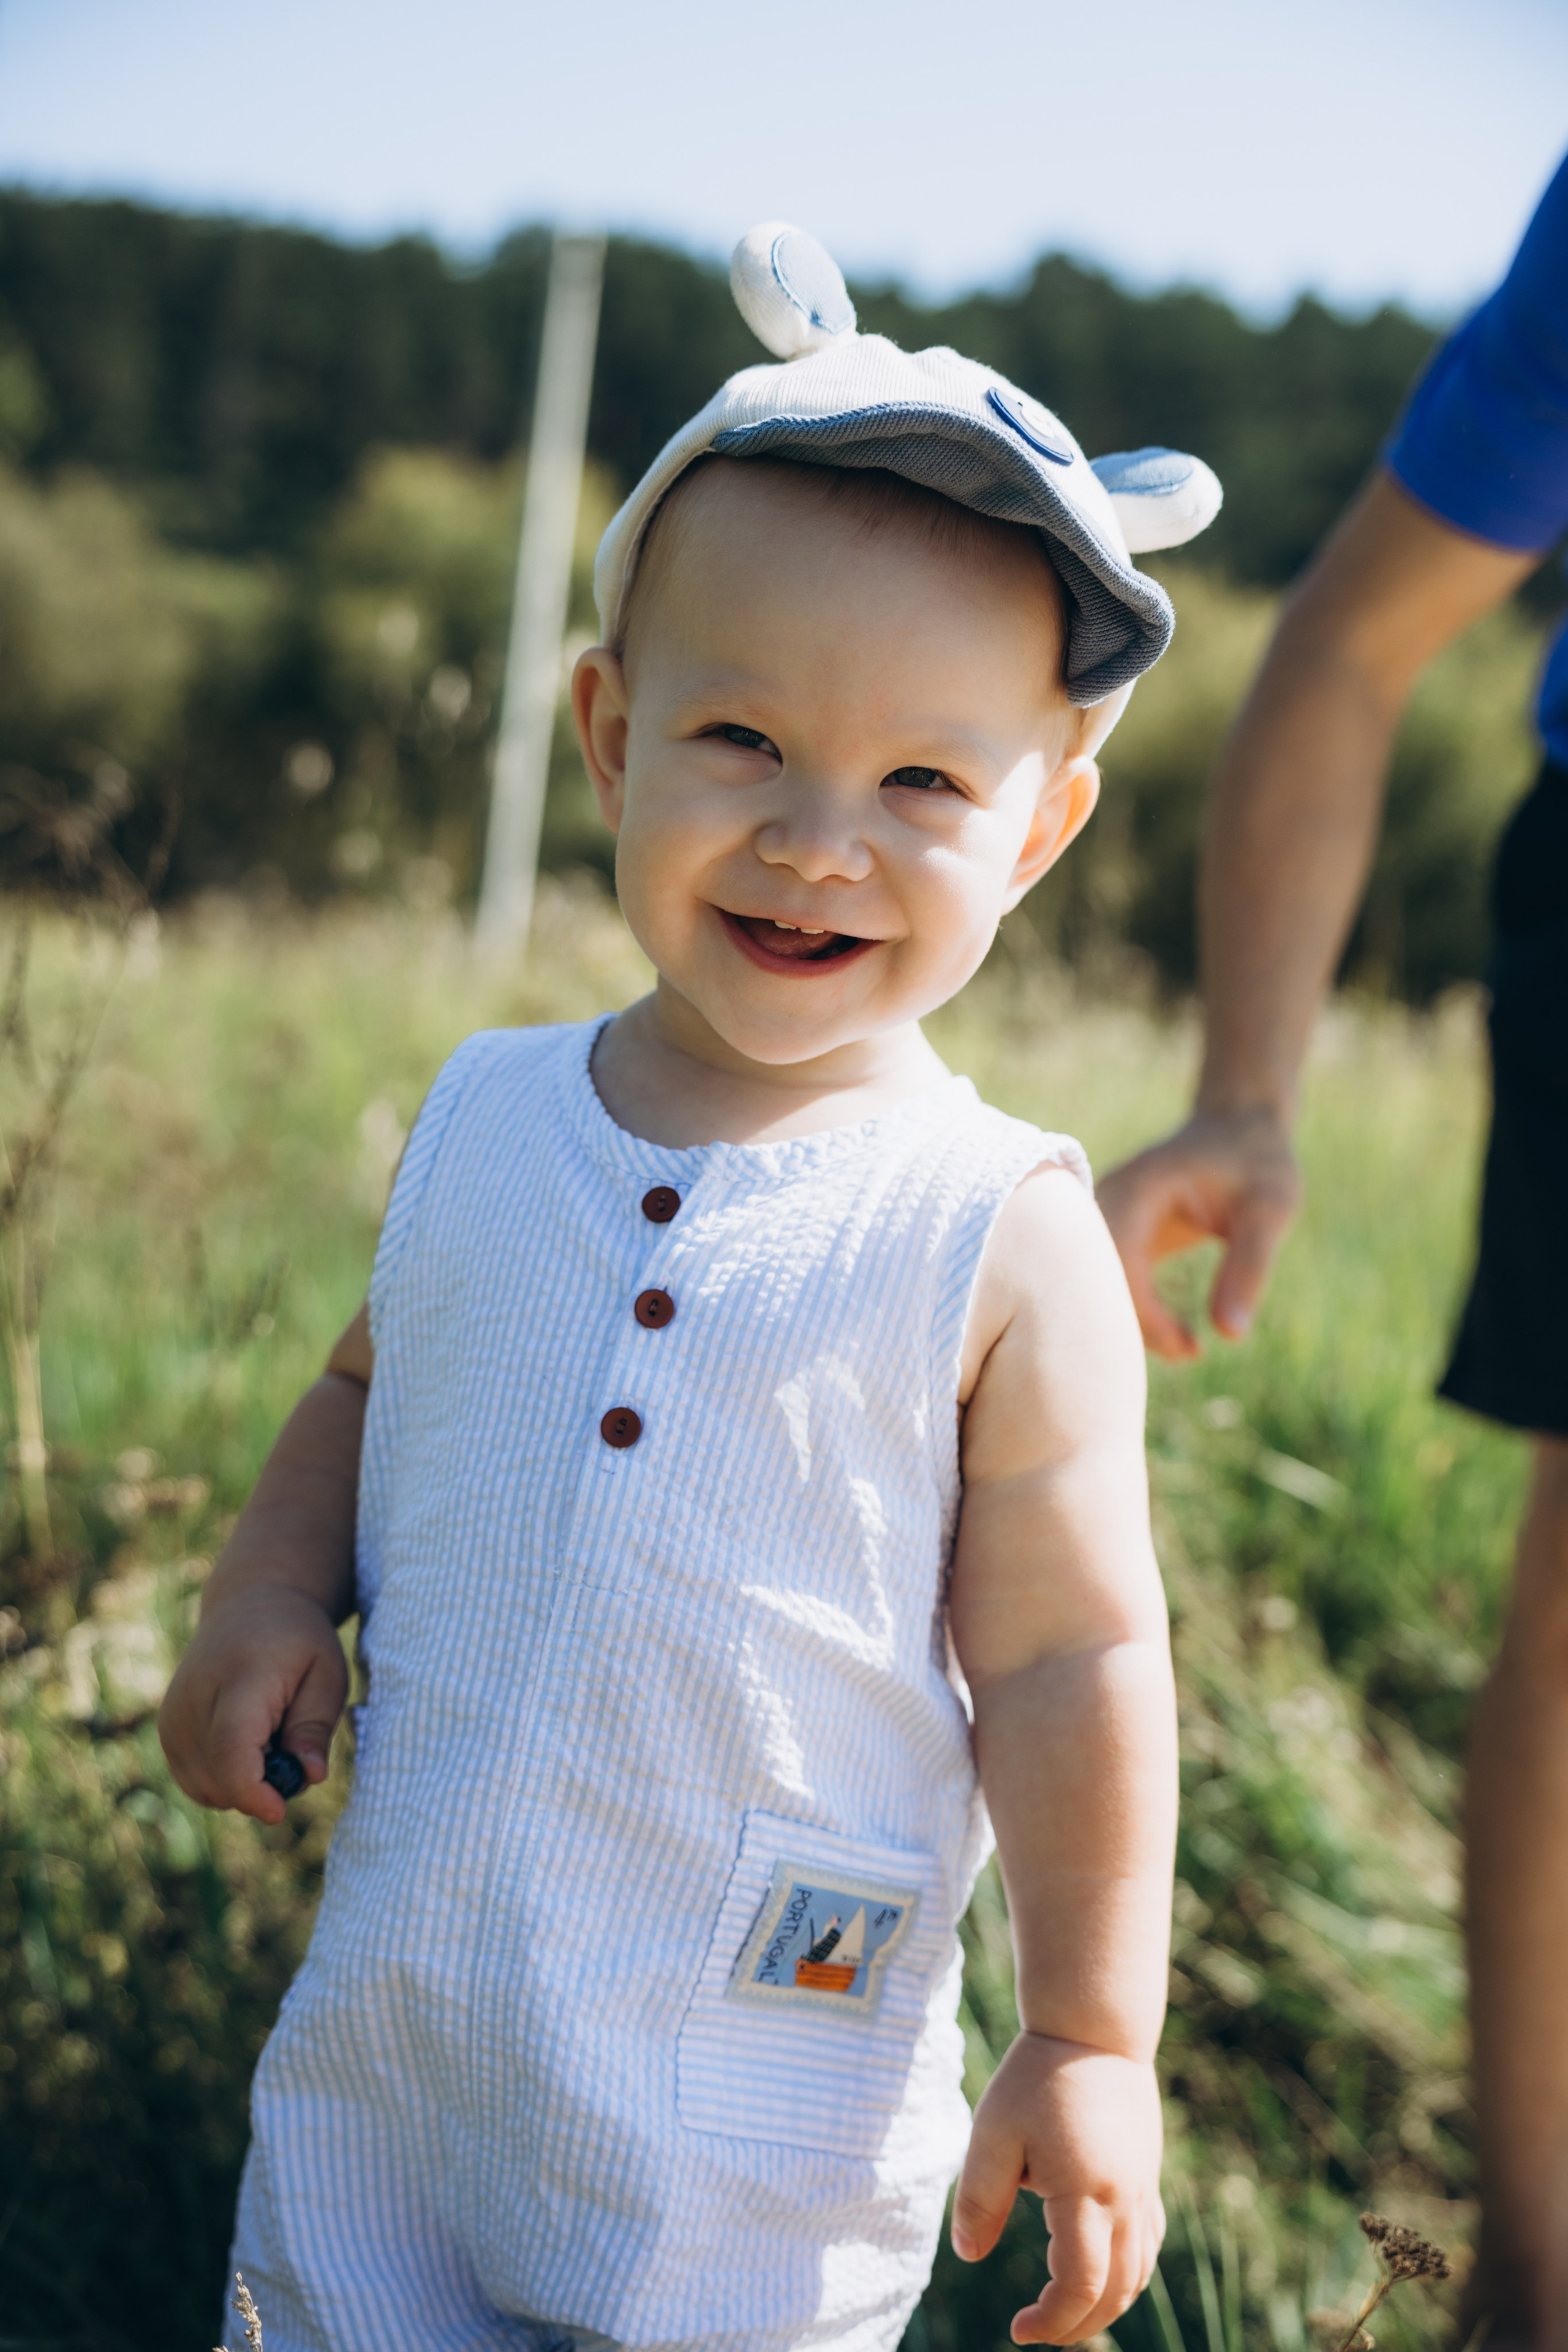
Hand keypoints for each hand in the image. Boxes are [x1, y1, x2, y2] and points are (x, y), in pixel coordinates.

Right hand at [158, 1583, 347, 1825]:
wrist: (248, 1605)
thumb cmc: (297, 1641)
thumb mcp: (327, 1673)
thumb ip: (316, 1726)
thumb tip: (308, 1777)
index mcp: (239, 1678)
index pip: (231, 1748)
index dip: (252, 1791)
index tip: (280, 1811)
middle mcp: (194, 1699)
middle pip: (219, 1779)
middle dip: (262, 1788)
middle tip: (293, 1747)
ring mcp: (173, 1716)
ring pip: (206, 1789)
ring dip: (243, 1785)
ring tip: (269, 1738)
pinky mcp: (167, 1729)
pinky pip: (196, 1782)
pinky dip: (225, 1779)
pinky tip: (247, 1744)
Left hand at [952, 2036, 1163, 2345]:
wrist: (1094, 2028)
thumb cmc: (1037, 2076)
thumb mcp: (993, 2133)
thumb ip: (978, 2198)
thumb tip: (968, 2256)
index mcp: (1086, 2194)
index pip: (1079, 2286)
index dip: (1051, 2320)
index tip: (1017, 2329)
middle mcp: (1124, 2201)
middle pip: (1115, 2292)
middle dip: (1077, 2324)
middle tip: (1037, 2329)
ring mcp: (1142, 2189)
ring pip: (1137, 2273)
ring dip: (1105, 2304)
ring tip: (1064, 2311)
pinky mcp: (1146, 2175)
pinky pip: (1147, 2243)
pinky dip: (1127, 2273)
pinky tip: (1101, 2272)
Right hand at [1096, 1107, 1298, 1360]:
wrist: (1238, 1128)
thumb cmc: (1257, 1163)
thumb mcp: (1269, 1212)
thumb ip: (1248, 1269)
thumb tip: (1231, 1335)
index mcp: (1136, 1190)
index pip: (1116, 1264)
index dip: (1145, 1315)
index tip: (1191, 1347)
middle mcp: (1106, 1202)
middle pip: (1090, 1280)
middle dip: (1131, 1329)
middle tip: (1190, 1354)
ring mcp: (1104, 1217)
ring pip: (1093, 1286)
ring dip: (1132, 1326)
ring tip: (1190, 1349)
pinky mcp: (1114, 1234)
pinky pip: (1107, 1283)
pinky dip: (1135, 1314)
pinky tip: (1180, 1336)